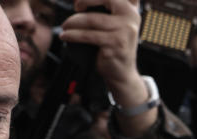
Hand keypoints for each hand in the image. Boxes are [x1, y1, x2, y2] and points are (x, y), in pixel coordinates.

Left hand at [61, 0, 156, 135]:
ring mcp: (124, 32)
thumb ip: (111, 9)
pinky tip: (66, 36)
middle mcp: (131, 19)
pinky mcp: (115, 45)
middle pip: (105, 0)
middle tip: (75, 7)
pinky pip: (89, 36)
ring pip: (92, 20)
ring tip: (65, 26)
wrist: (122, 73)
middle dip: (85, 0)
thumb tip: (82, 0)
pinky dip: (73, 35)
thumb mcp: (118, 25)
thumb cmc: (116, 47)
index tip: (81, 3)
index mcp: (131, 11)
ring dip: (73, 22)